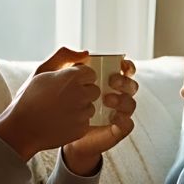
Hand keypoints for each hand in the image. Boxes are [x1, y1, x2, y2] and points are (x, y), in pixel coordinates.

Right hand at [0, 47, 97, 160]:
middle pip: (94, 90)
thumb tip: (85, 53)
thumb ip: (64, 56)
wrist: (20, 128)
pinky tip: (60, 122)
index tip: (66, 84)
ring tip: (59, 111)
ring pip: (90, 107)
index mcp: (72, 77)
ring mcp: (82, 113)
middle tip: (63, 98)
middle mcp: (81, 94)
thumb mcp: (41, 70)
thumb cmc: (29, 98)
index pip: (90, 73)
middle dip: (82, 92)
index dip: (78, 78)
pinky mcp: (81, 129)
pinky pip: (85, 123)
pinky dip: (76, 123)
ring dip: (79, 108)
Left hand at [63, 59, 137, 173]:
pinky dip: (123, 119)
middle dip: (124, 81)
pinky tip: (111, 117)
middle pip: (131, 85)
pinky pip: (128, 124)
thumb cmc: (56, 101)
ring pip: (131, 104)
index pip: (124, 70)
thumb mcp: (54, 78)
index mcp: (105, 82)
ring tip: (107, 99)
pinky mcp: (115, 130)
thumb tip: (85, 52)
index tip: (120, 63)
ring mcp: (116, 113)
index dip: (127, 66)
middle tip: (110, 81)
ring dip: (123, 99)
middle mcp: (115, 95)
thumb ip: (65, 59)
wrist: (52, 131)